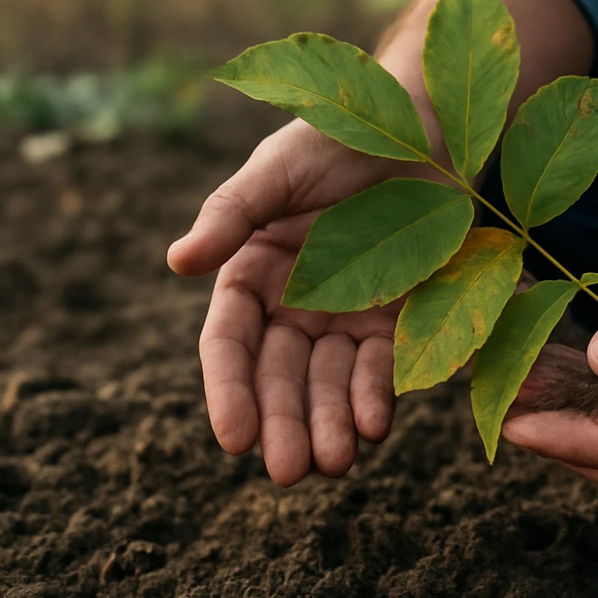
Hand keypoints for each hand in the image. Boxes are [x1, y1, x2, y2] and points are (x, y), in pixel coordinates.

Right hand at [168, 120, 419, 484]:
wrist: (422, 124)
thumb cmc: (337, 136)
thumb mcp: (278, 169)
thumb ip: (231, 214)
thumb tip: (175, 261)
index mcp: (250, 274)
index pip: (230, 345)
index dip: (229, 392)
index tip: (234, 438)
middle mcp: (294, 304)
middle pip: (281, 377)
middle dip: (283, 425)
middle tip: (289, 473)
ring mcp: (346, 315)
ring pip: (329, 383)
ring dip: (329, 424)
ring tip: (336, 463)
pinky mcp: (398, 317)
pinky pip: (382, 366)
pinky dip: (377, 396)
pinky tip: (377, 425)